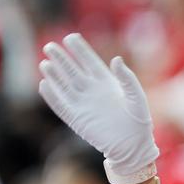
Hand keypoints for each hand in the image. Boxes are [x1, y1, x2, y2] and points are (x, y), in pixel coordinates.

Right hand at [38, 33, 158, 182]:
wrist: (133, 146)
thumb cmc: (139, 121)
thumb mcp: (137, 97)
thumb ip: (127, 78)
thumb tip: (115, 59)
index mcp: (107, 82)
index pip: (89, 62)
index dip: (80, 50)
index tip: (70, 37)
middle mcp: (92, 91)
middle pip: (73, 70)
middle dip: (62, 58)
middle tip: (50, 46)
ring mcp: (83, 104)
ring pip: (64, 85)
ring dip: (54, 75)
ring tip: (45, 63)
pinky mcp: (76, 119)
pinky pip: (61, 105)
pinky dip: (52, 96)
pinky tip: (44, 85)